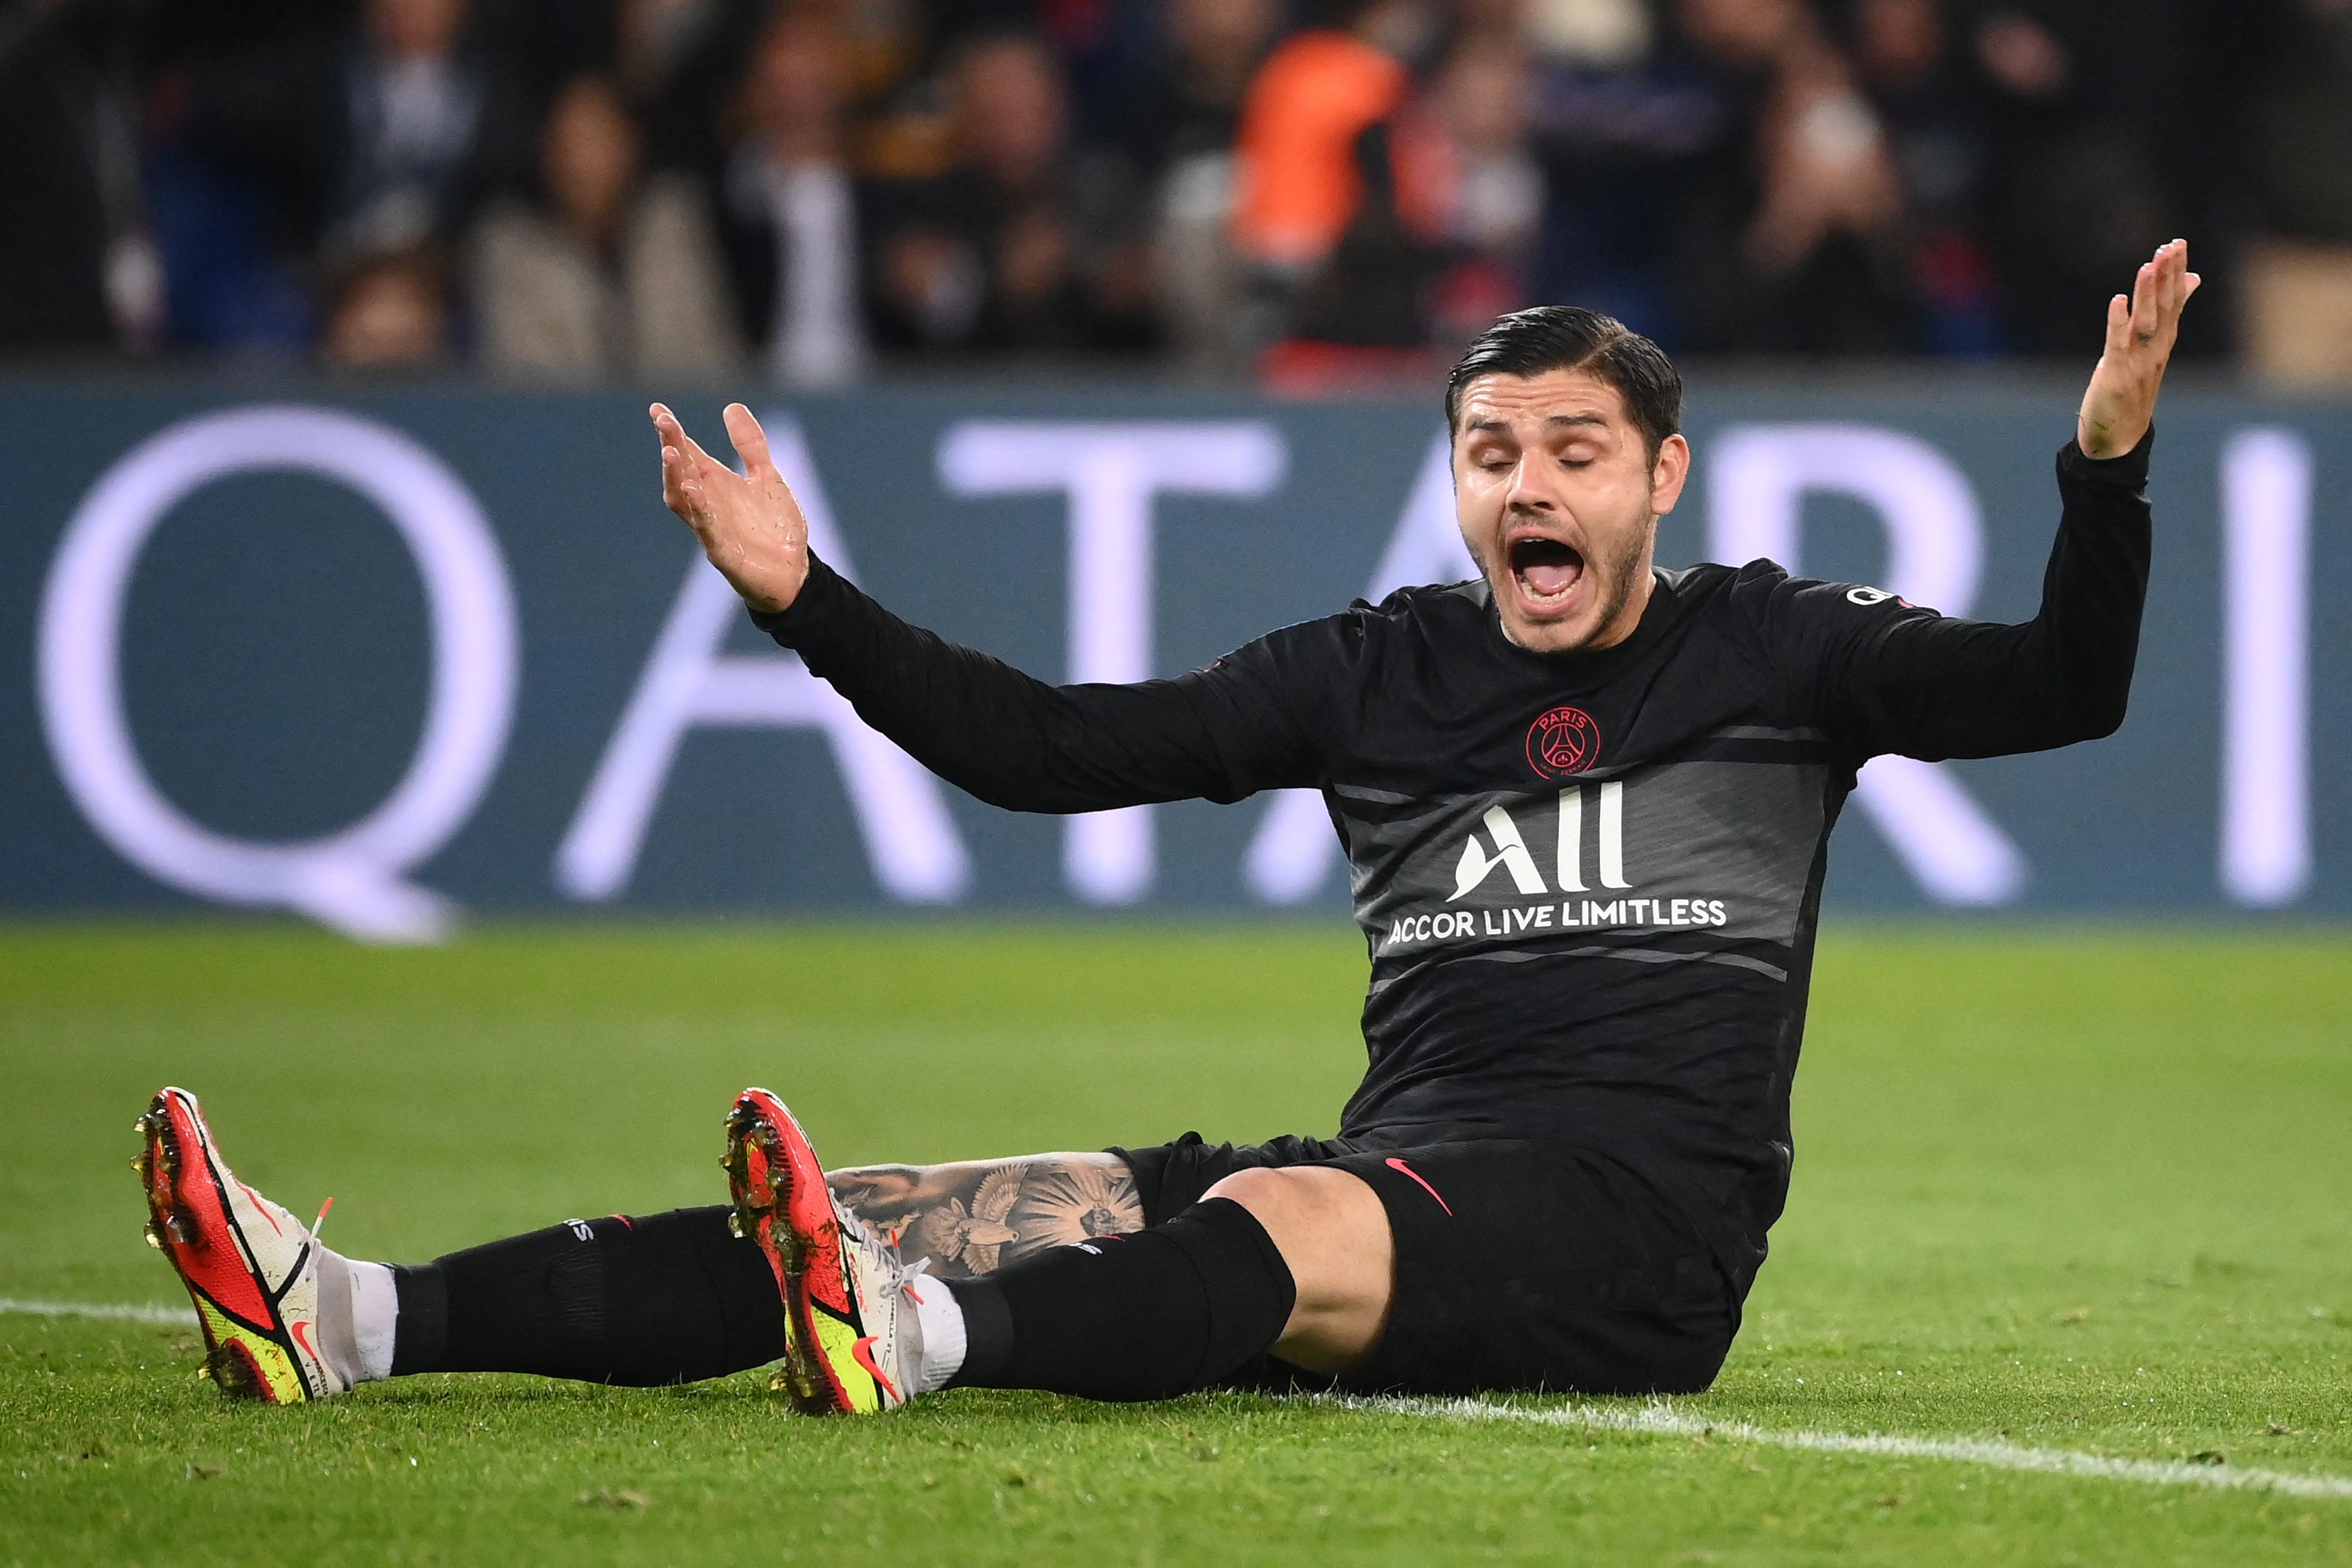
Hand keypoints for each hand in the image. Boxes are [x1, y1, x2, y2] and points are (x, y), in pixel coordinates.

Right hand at [651, 401, 808, 613]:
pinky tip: (693, 490)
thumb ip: (750, 445)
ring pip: (684, 501)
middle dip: (671, 446)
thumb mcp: (766, 478)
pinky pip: (706, 530)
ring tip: (670, 451)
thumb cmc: (776, 527)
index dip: (673, 431)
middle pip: (682, 472)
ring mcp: (712, 529)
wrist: (795, 571)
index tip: (657, 408)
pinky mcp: (723, 553)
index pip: (688, 453)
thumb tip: (731, 406)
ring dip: (675, 477)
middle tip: (663, 421)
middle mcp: (708, 504)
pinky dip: (699, 509)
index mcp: (716, 484)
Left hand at [2076, 239, 2200, 459]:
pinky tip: (2119, 300)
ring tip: (2149, 265)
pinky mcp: (2115, 372)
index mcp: (2164, 340)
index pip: (2174, 300)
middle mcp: (2156, 348)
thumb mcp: (2155, 349)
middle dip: (2167, 275)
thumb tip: (2192, 281)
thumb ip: (2170, 315)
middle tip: (2171, 246)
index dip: (2176, 272)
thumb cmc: (2134, 388)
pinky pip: (2117, 342)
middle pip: (2164, 306)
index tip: (2178, 244)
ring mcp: (2138, 360)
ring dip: (2147, 292)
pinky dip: (2118, 321)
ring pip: (2145, 321)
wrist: (2120, 436)